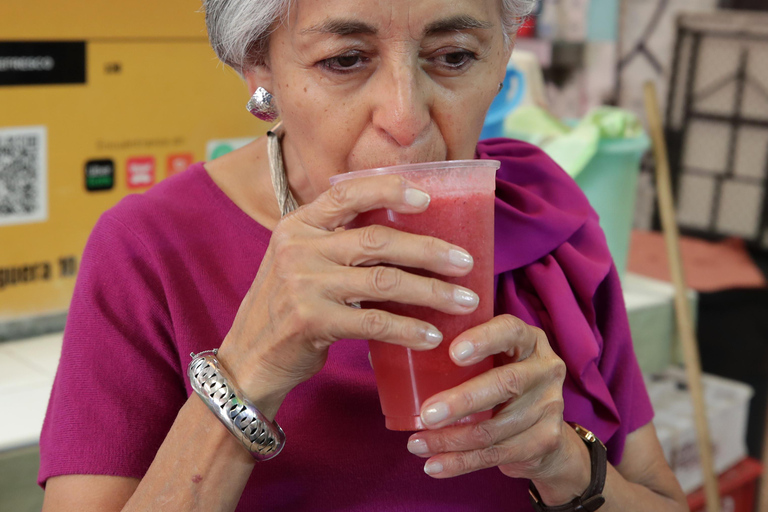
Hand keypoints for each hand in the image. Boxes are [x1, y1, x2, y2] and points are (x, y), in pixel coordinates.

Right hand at [217, 175, 479, 416]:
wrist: (248, 357)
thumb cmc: (287, 307)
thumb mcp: (300, 261)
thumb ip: (336, 242)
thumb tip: (406, 235)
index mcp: (298, 224)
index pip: (347, 194)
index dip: (390, 190)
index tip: (429, 197)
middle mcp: (298, 247)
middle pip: (378, 240)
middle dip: (429, 250)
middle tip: (466, 262)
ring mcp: (302, 283)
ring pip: (383, 280)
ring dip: (431, 291)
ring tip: (465, 301)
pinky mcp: (311, 320)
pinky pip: (373, 321)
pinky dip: (408, 328)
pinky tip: (431, 336)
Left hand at [406, 315, 590, 503]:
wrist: (544, 432)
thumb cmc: (497, 381)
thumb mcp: (484, 360)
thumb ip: (444, 352)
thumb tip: (380, 351)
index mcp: (527, 340)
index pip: (510, 330)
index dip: (484, 339)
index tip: (452, 351)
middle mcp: (545, 368)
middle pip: (507, 383)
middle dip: (463, 400)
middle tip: (427, 413)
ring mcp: (550, 406)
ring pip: (496, 427)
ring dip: (452, 439)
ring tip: (417, 444)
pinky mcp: (545, 439)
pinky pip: (497, 454)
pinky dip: (461, 462)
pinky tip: (434, 465)